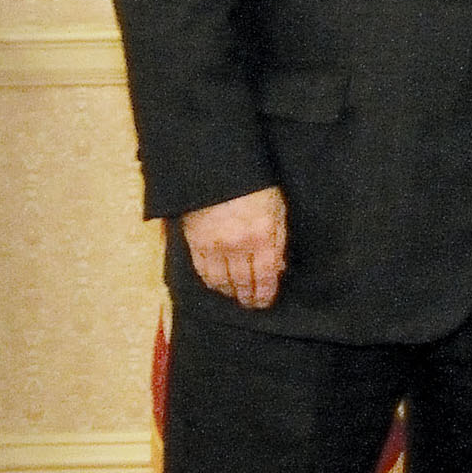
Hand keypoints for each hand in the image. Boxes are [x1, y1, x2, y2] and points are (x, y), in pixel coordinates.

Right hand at [182, 187, 287, 308]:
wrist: (217, 168)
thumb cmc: (255, 186)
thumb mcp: (277, 210)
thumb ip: (277, 240)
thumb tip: (277, 267)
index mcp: (262, 236)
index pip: (265, 276)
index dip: (265, 293)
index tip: (266, 302)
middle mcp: (237, 246)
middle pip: (243, 282)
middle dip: (248, 297)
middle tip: (251, 304)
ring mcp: (213, 245)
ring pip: (221, 280)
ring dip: (229, 292)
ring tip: (235, 297)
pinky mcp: (194, 241)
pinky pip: (202, 270)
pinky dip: (210, 282)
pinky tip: (217, 284)